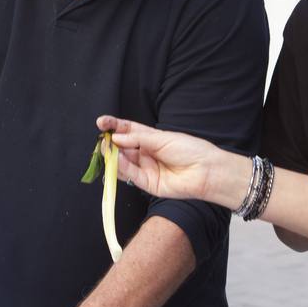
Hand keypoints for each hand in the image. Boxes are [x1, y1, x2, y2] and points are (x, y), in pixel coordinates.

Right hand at [95, 116, 227, 202]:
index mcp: (151, 139)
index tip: (101, 123)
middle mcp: (146, 153)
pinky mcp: (148, 184)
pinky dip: (121, 168)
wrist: (206, 171)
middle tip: (103, 140)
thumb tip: (116, 137)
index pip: (128, 131)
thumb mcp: (162, 138)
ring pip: (124, 162)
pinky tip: (117, 159)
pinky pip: (131, 175)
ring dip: (113, 156)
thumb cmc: (190, 150)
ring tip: (106, 149)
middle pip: (123, 147)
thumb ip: (138, 138)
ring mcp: (146, 169)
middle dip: (111, 143)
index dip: (114, 126)